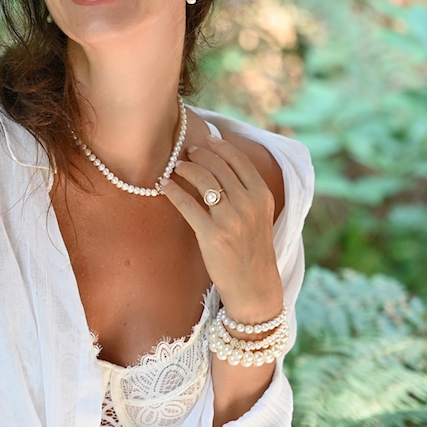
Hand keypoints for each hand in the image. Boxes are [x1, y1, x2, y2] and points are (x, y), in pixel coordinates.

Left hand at [158, 135, 283, 322]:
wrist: (254, 285)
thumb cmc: (252, 249)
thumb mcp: (260, 217)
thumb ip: (246, 193)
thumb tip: (222, 166)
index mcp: (262, 196)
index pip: (239, 160)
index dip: (220, 147)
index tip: (206, 141)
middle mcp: (248, 204)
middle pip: (219, 167)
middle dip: (199, 155)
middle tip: (186, 153)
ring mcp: (230, 219)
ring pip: (204, 181)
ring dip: (186, 169)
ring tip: (176, 167)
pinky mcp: (211, 235)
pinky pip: (187, 204)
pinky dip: (173, 191)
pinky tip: (164, 185)